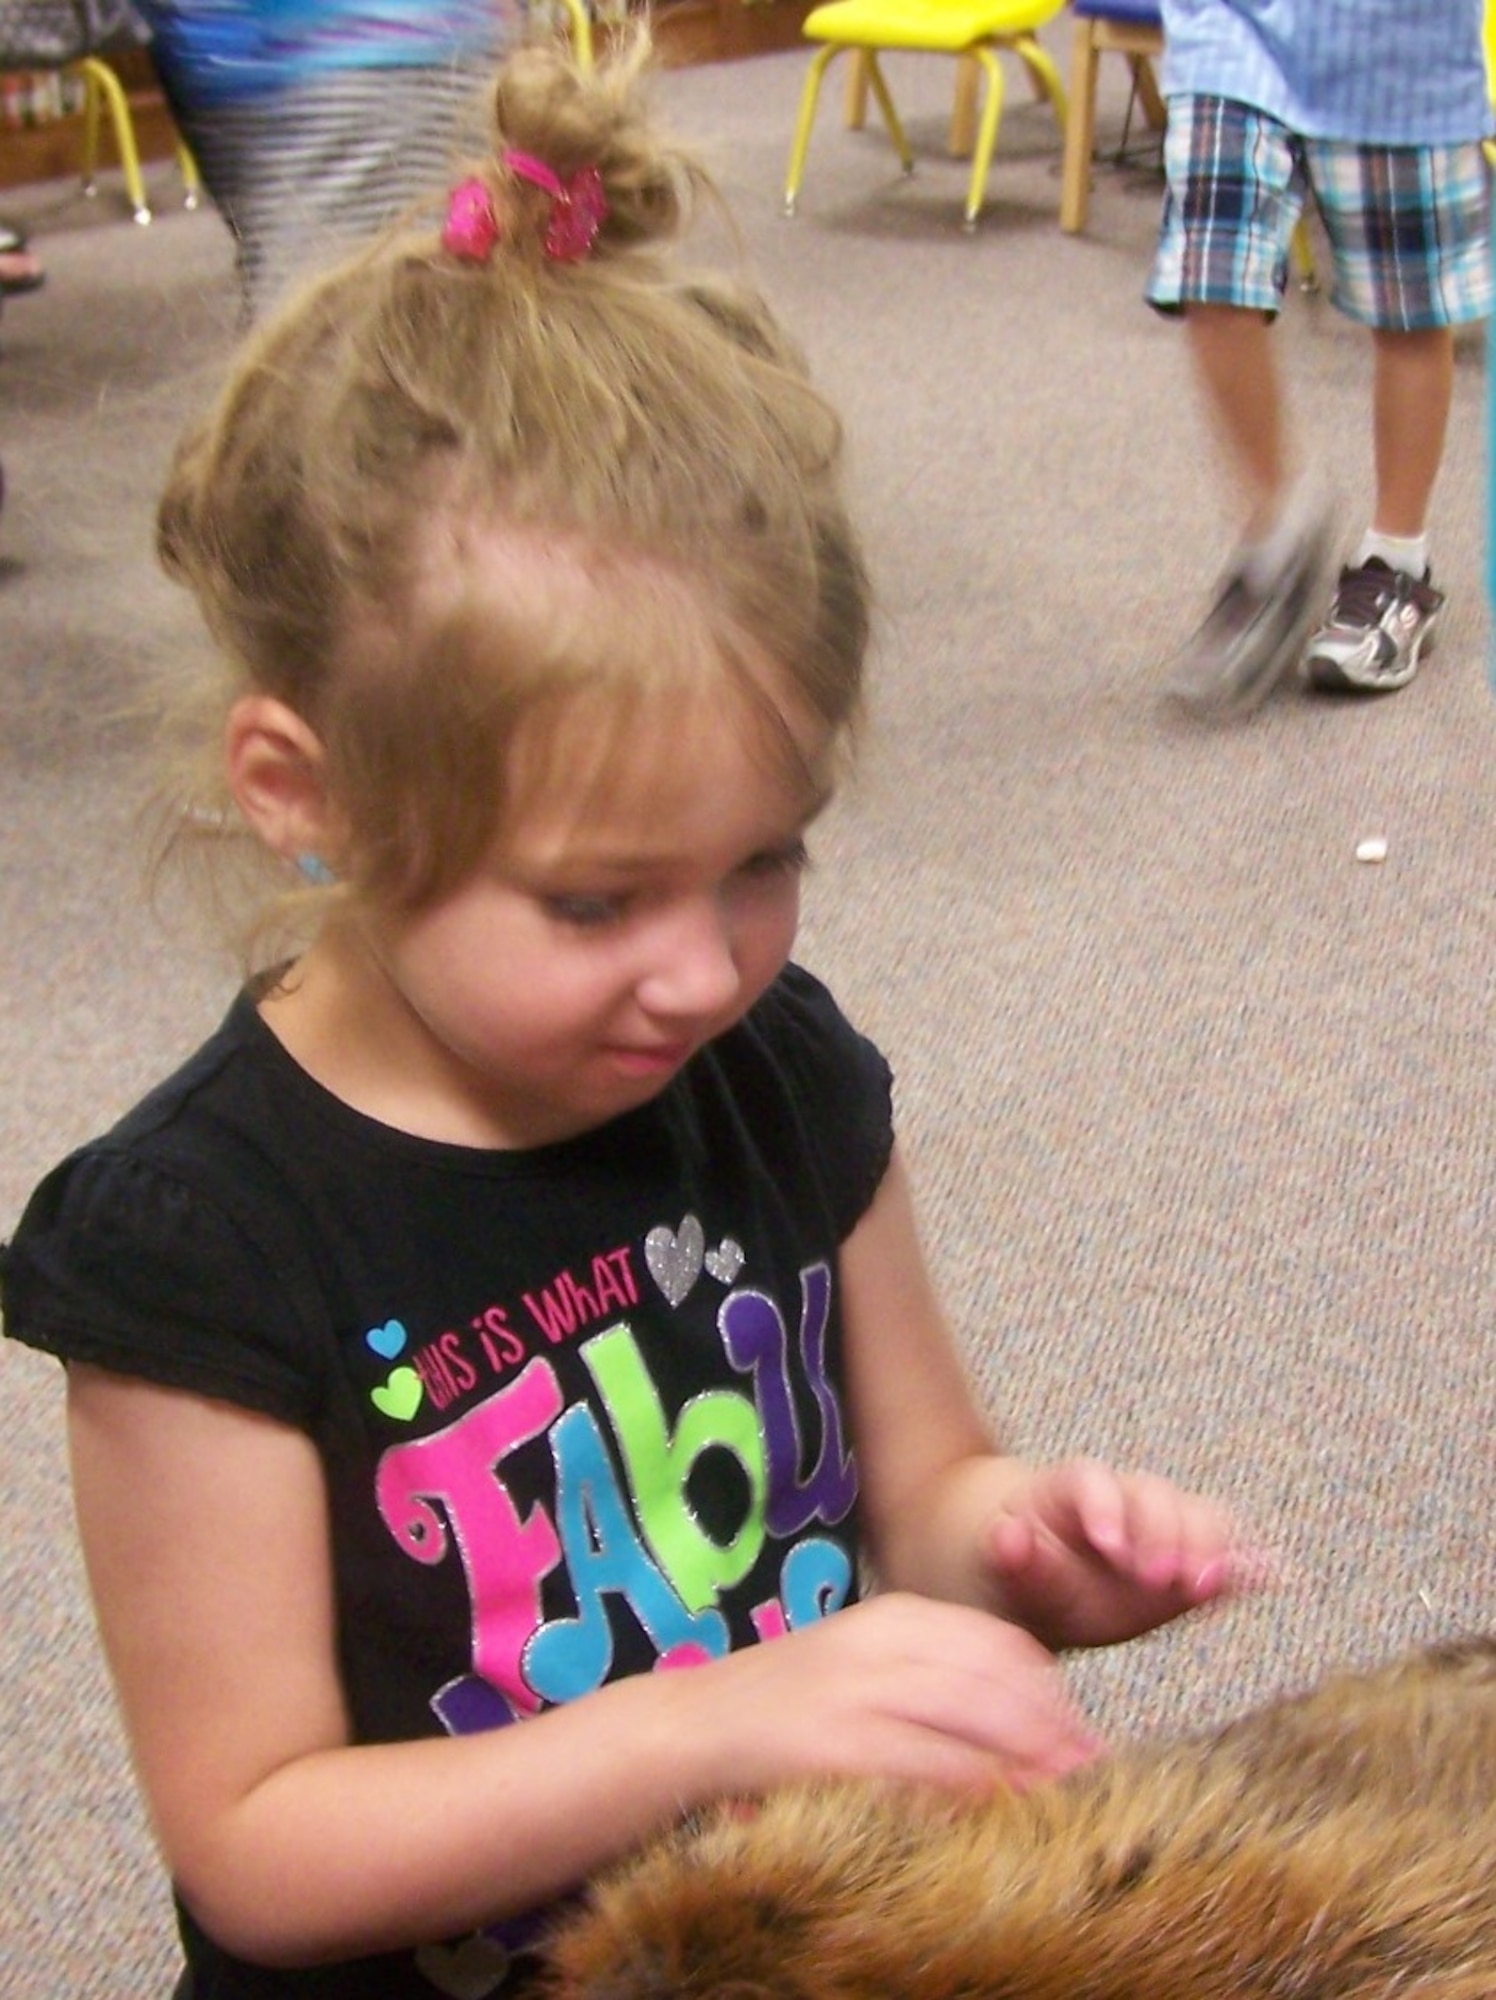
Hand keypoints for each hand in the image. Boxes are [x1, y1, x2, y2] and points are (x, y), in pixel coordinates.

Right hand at [690, 1592, 1104, 1800]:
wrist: (687, 1729)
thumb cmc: (784, 1708)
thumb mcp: (862, 1668)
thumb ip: (931, 1681)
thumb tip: (1021, 1726)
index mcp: (893, 1616)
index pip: (1001, 1643)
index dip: (1053, 1694)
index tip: (1085, 1736)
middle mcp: (880, 1643)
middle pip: (999, 1682)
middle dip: (1055, 1732)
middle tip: (1095, 1777)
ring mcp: (857, 1692)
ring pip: (973, 1723)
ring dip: (1029, 1765)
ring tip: (1067, 1802)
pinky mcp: (834, 1745)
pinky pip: (925, 1769)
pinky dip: (972, 1794)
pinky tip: (999, 1818)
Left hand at [983, 1457, 1256, 1650]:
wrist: (1041, 1586)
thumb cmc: (1019, 1573)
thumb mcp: (1004, 1570)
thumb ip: (1012, 1557)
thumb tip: (1006, 1535)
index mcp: (1071, 1489)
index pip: (1092, 1481)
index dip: (1104, 1508)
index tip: (1108, 1546)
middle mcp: (1125, 1497)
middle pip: (1153, 1495)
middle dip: (1163, 1533)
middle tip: (1161, 1577)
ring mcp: (1164, 1525)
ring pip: (1195, 1515)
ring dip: (1208, 1547)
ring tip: (1212, 1584)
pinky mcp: (1192, 1559)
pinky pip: (1227, 1552)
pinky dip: (1250, 1562)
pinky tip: (1273, 1576)